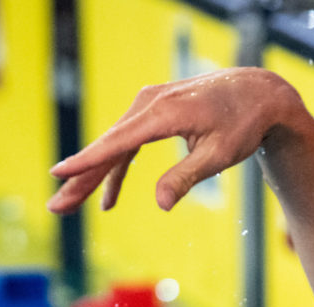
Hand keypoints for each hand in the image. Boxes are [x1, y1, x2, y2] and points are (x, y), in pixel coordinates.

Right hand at [47, 67, 308, 213]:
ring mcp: (149, 104)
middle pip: (108, 146)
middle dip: (81, 179)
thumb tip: (161, 205)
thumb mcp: (219, 155)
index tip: (59, 175)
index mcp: (164, 114)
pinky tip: (108, 196)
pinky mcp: (154, 109)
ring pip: (114, 144)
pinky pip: (128, 141)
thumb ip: (187, 177)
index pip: (117, 143)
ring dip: (93, 176)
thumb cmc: (242, 123)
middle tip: (57, 207)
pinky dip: (118, 167)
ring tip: (70, 204)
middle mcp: (150, 104)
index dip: (87, 162)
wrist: (256, 92)